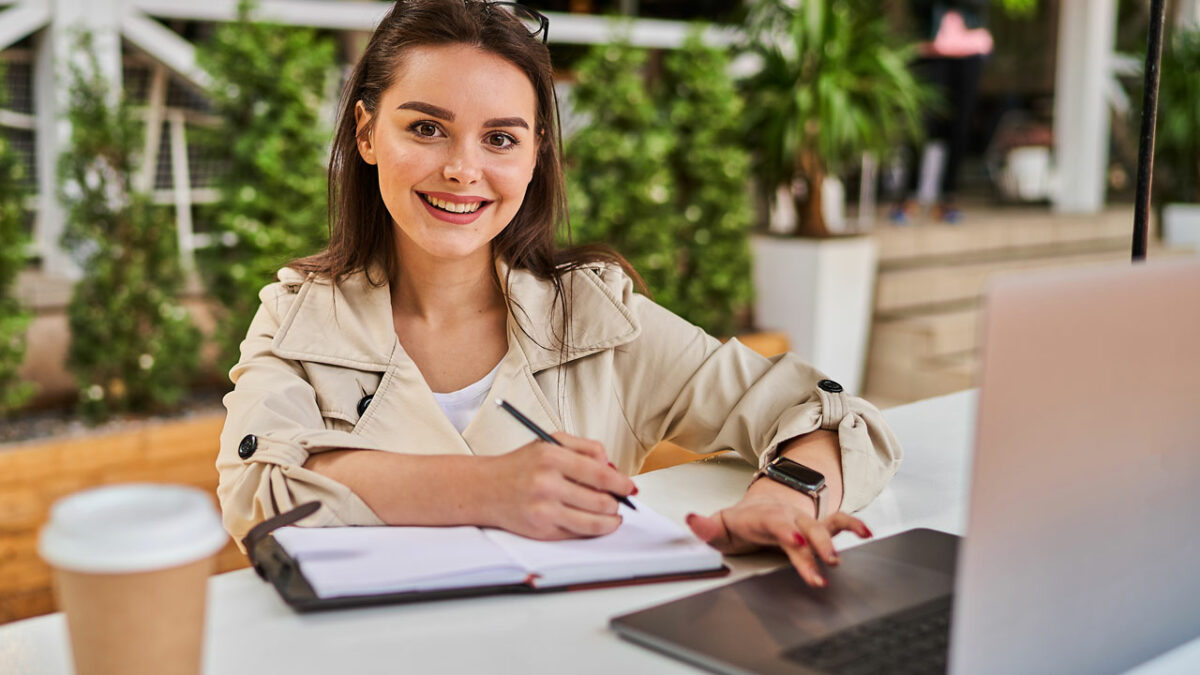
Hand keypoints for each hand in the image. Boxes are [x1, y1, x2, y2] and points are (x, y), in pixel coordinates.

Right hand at [482, 432, 636, 540]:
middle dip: (617, 504)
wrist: (484, 489)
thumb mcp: (550, 443)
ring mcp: (544, 509)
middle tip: (620, 502)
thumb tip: (612, 466)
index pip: (599, 473)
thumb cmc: (520, 465)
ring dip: (610, 521)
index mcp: (551, 457)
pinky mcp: (541, 530)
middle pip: (600, 500)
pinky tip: (595, 523)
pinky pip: (577, 533)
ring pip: (593, 521)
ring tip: (613, 516)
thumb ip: (585, 448)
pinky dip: (592, 530)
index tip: (631, 488)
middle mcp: (547, 483)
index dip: (621, 483)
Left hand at [686, 496, 871, 587]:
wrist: (760, 507)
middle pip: (804, 529)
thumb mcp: (719, 526)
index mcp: (763, 518)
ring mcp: (804, 519)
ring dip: (833, 540)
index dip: (786, 533)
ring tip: (841, 558)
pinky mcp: (817, 524)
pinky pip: (838, 521)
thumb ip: (705, 527)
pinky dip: (854, 525)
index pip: (776, 525)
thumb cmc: (741, 522)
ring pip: (822, 526)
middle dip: (815, 544)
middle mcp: (787, 517)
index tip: (796, 543)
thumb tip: (690, 520)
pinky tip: (867, 534)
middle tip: (826, 562)